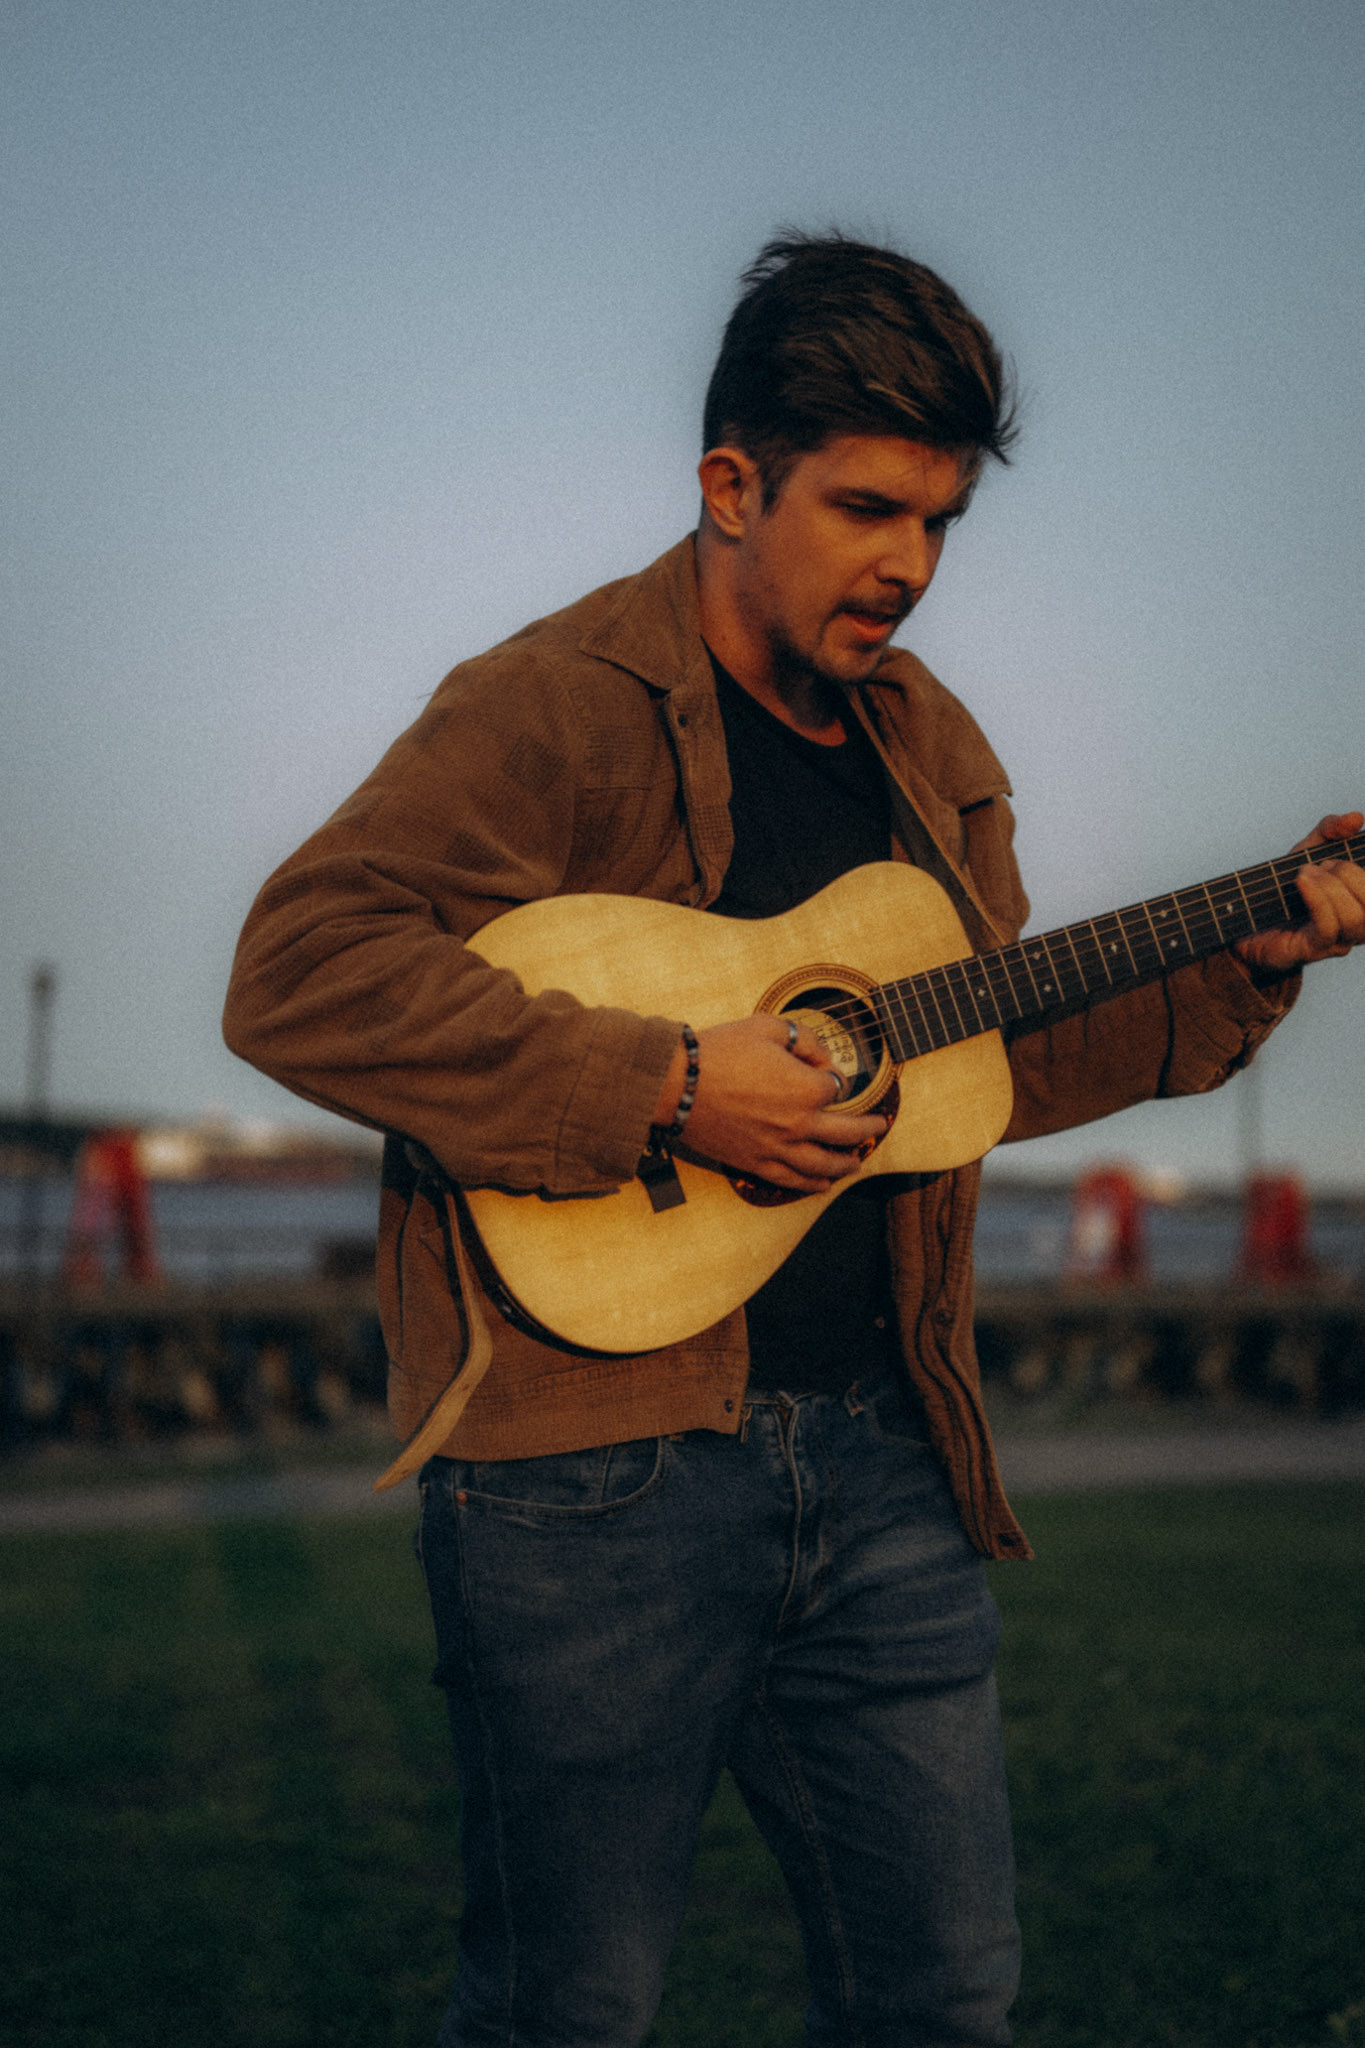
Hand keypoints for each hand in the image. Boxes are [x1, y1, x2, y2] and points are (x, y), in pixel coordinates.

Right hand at [653, 1013, 887, 1192]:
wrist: (674, 1084)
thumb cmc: (719, 1051)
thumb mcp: (767, 1027)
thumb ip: (804, 1039)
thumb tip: (823, 1060)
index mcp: (807, 1089)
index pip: (836, 1087)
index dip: (830, 1076)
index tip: (820, 1071)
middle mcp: (799, 1124)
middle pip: (846, 1132)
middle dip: (867, 1128)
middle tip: (878, 1127)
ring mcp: (778, 1148)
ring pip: (824, 1164)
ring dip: (846, 1163)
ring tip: (857, 1162)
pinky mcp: (755, 1163)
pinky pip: (792, 1180)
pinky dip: (812, 1184)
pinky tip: (823, 1184)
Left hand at [1235, 811, 1364, 978]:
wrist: (1246, 918)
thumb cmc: (1284, 887)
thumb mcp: (1307, 851)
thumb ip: (1331, 831)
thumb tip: (1355, 818)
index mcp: (1361, 900)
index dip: (1363, 864)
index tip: (1338, 854)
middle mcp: (1358, 923)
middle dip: (1349, 874)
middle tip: (1320, 864)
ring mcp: (1339, 939)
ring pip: (1355, 918)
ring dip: (1331, 888)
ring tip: (1305, 873)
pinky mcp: (1314, 949)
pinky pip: (1327, 927)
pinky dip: (1317, 899)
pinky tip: (1302, 882)